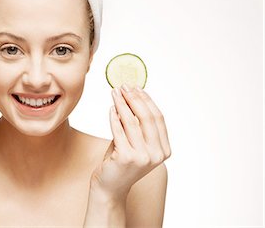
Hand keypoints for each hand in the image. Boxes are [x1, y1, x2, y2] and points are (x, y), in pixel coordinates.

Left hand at [90, 84, 170, 201]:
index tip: (137, 88)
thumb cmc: (121, 162)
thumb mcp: (134, 142)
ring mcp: (142, 157)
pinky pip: (119, 130)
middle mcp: (157, 154)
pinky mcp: (125, 157)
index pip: (158, 119)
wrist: (110, 187)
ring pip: (132, 122)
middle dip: (134, 98)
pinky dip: (114, 117)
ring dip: (122, 104)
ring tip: (115, 93)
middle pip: (147, 118)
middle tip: (124, 86)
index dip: (148, 101)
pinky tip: (111, 108)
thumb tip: (131, 96)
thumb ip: (137, 125)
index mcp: (164, 150)